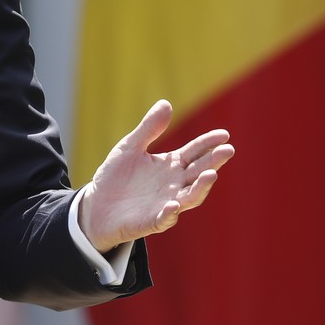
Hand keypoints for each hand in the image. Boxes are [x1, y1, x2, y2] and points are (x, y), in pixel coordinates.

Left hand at [79, 99, 233, 253]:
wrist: (97, 205)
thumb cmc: (116, 176)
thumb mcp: (130, 147)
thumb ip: (149, 129)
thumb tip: (167, 103)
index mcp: (171, 165)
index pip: (194, 152)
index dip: (208, 143)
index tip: (224, 134)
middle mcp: (174, 185)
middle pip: (198, 172)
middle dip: (213, 161)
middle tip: (227, 150)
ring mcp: (166, 204)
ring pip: (190, 197)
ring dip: (201, 187)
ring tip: (211, 174)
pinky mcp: (152, 221)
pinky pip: (165, 219)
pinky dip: (170, 213)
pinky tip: (173, 204)